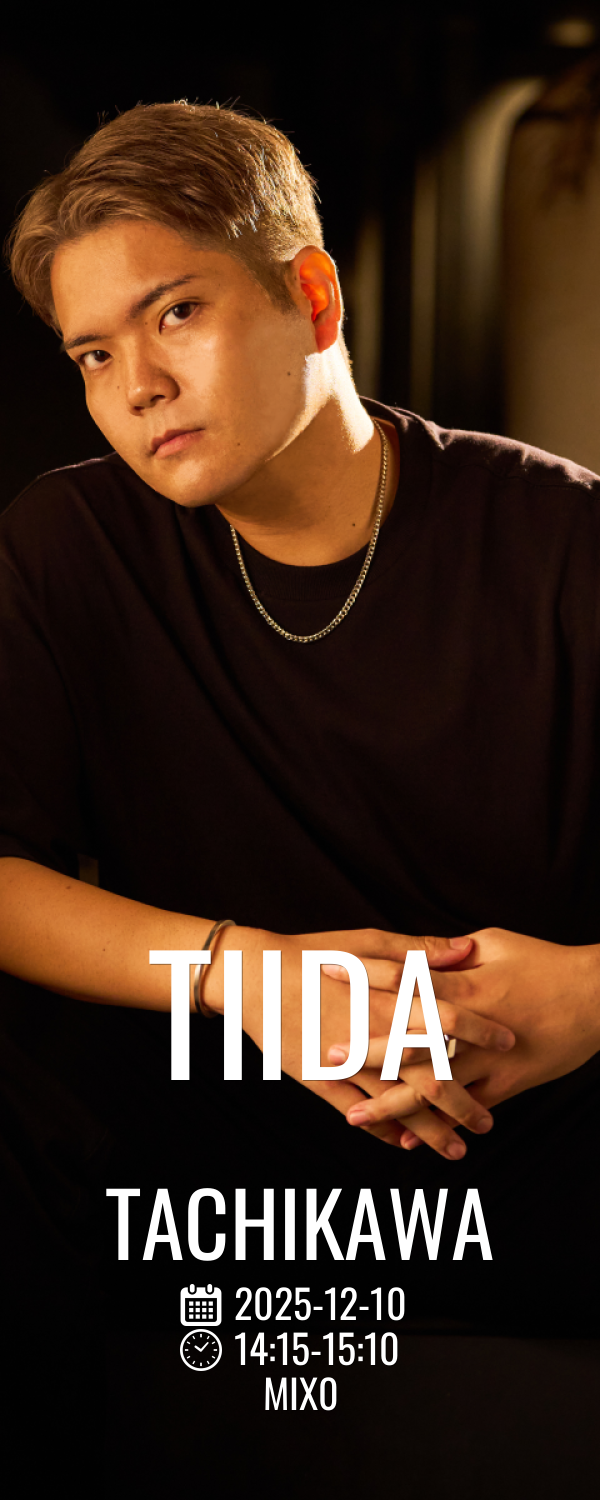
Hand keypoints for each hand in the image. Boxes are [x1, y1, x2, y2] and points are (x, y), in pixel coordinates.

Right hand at [202, 925, 513, 1154]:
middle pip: (432, 1075)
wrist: (254, 975)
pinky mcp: (322, 1081)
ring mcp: (348, 1063)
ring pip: (399, 1105)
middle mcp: (375, 1034)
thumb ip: (419, 951)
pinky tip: (402, 1145)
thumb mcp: (367, 942)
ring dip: (431, 1130)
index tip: (508, 1044)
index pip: (450, 1018)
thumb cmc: (312, 954)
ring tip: (456, 1150)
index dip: (482, 1032)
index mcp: (390, 997)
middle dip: (465, 1104)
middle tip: (488, 1123)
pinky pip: (359, 1114)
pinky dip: (384, 1132)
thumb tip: (467, 949)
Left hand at [332, 927, 599, 1150]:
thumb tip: (419, 950)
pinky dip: (438, 1124)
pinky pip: (467, 1108)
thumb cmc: (545, 962)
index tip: (324, 973)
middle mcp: (472, 1023)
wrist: (598, 997)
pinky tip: (410, 1140)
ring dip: (393, 1101)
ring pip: (434, 1083)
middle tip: (327, 1056)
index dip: (363, 975)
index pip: (402, 977)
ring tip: (356, 1115)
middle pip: (410, 1036)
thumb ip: (452, 951)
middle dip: (366, 1048)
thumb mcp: (496, 942)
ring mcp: (490, 1057)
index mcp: (465, 981)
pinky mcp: (509, 1083)